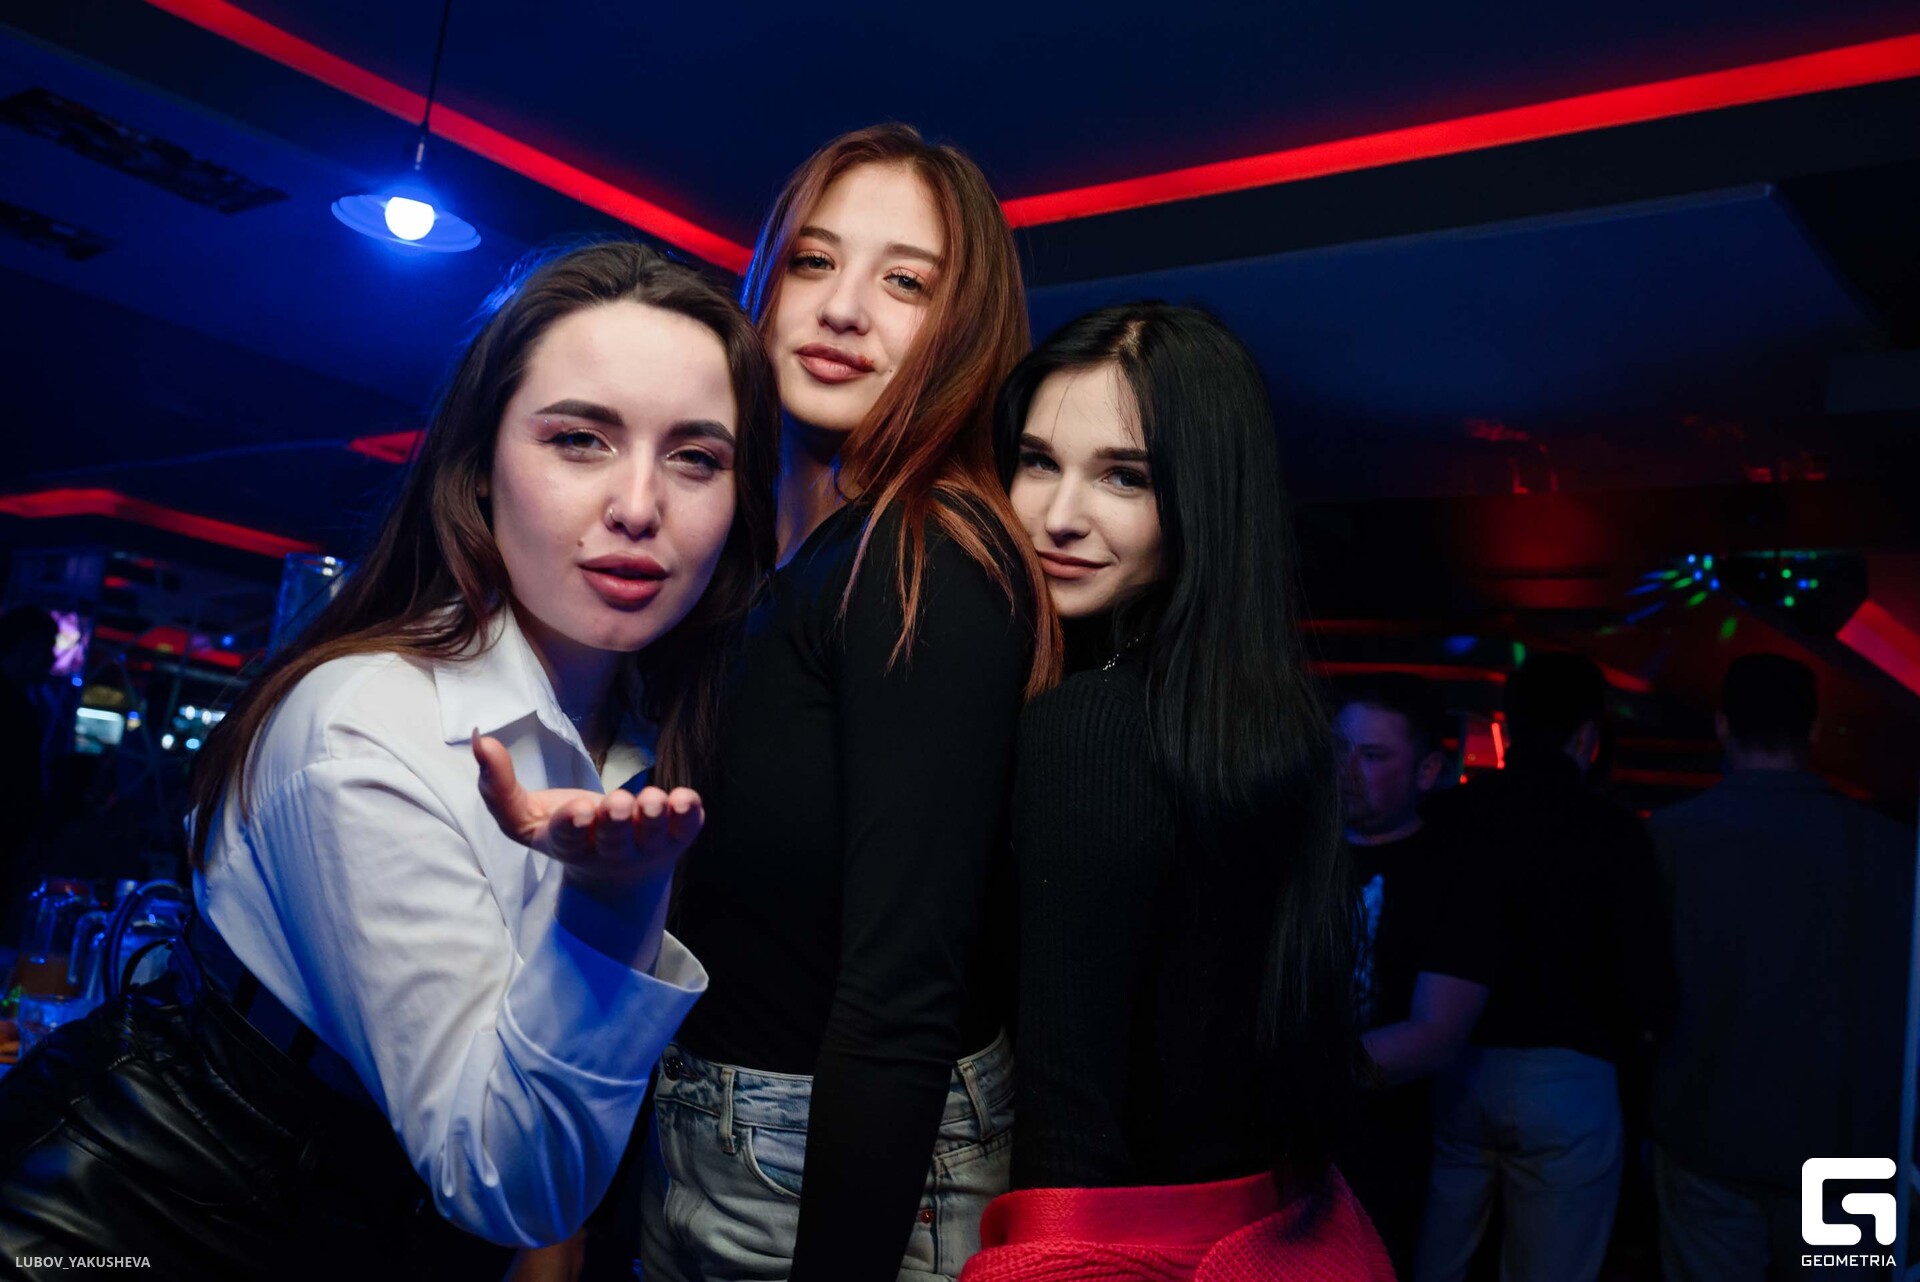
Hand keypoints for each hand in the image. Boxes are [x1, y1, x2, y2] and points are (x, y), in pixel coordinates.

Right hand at [472, 730, 702, 894]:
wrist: (618, 871)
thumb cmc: (567, 832)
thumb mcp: (525, 816)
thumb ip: (498, 785)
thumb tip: (480, 739)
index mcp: (568, 847)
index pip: (567, 841)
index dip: (571, 826)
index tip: (577, 810)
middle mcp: (609, 853)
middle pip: (612, 842)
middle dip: (613, 823)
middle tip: (615, 803)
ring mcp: (645, 848)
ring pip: (650, 837)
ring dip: (652, 817)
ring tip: (652, 800)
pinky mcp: (675, 838)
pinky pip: (685, 829)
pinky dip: (688, 814)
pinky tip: (686, 798)